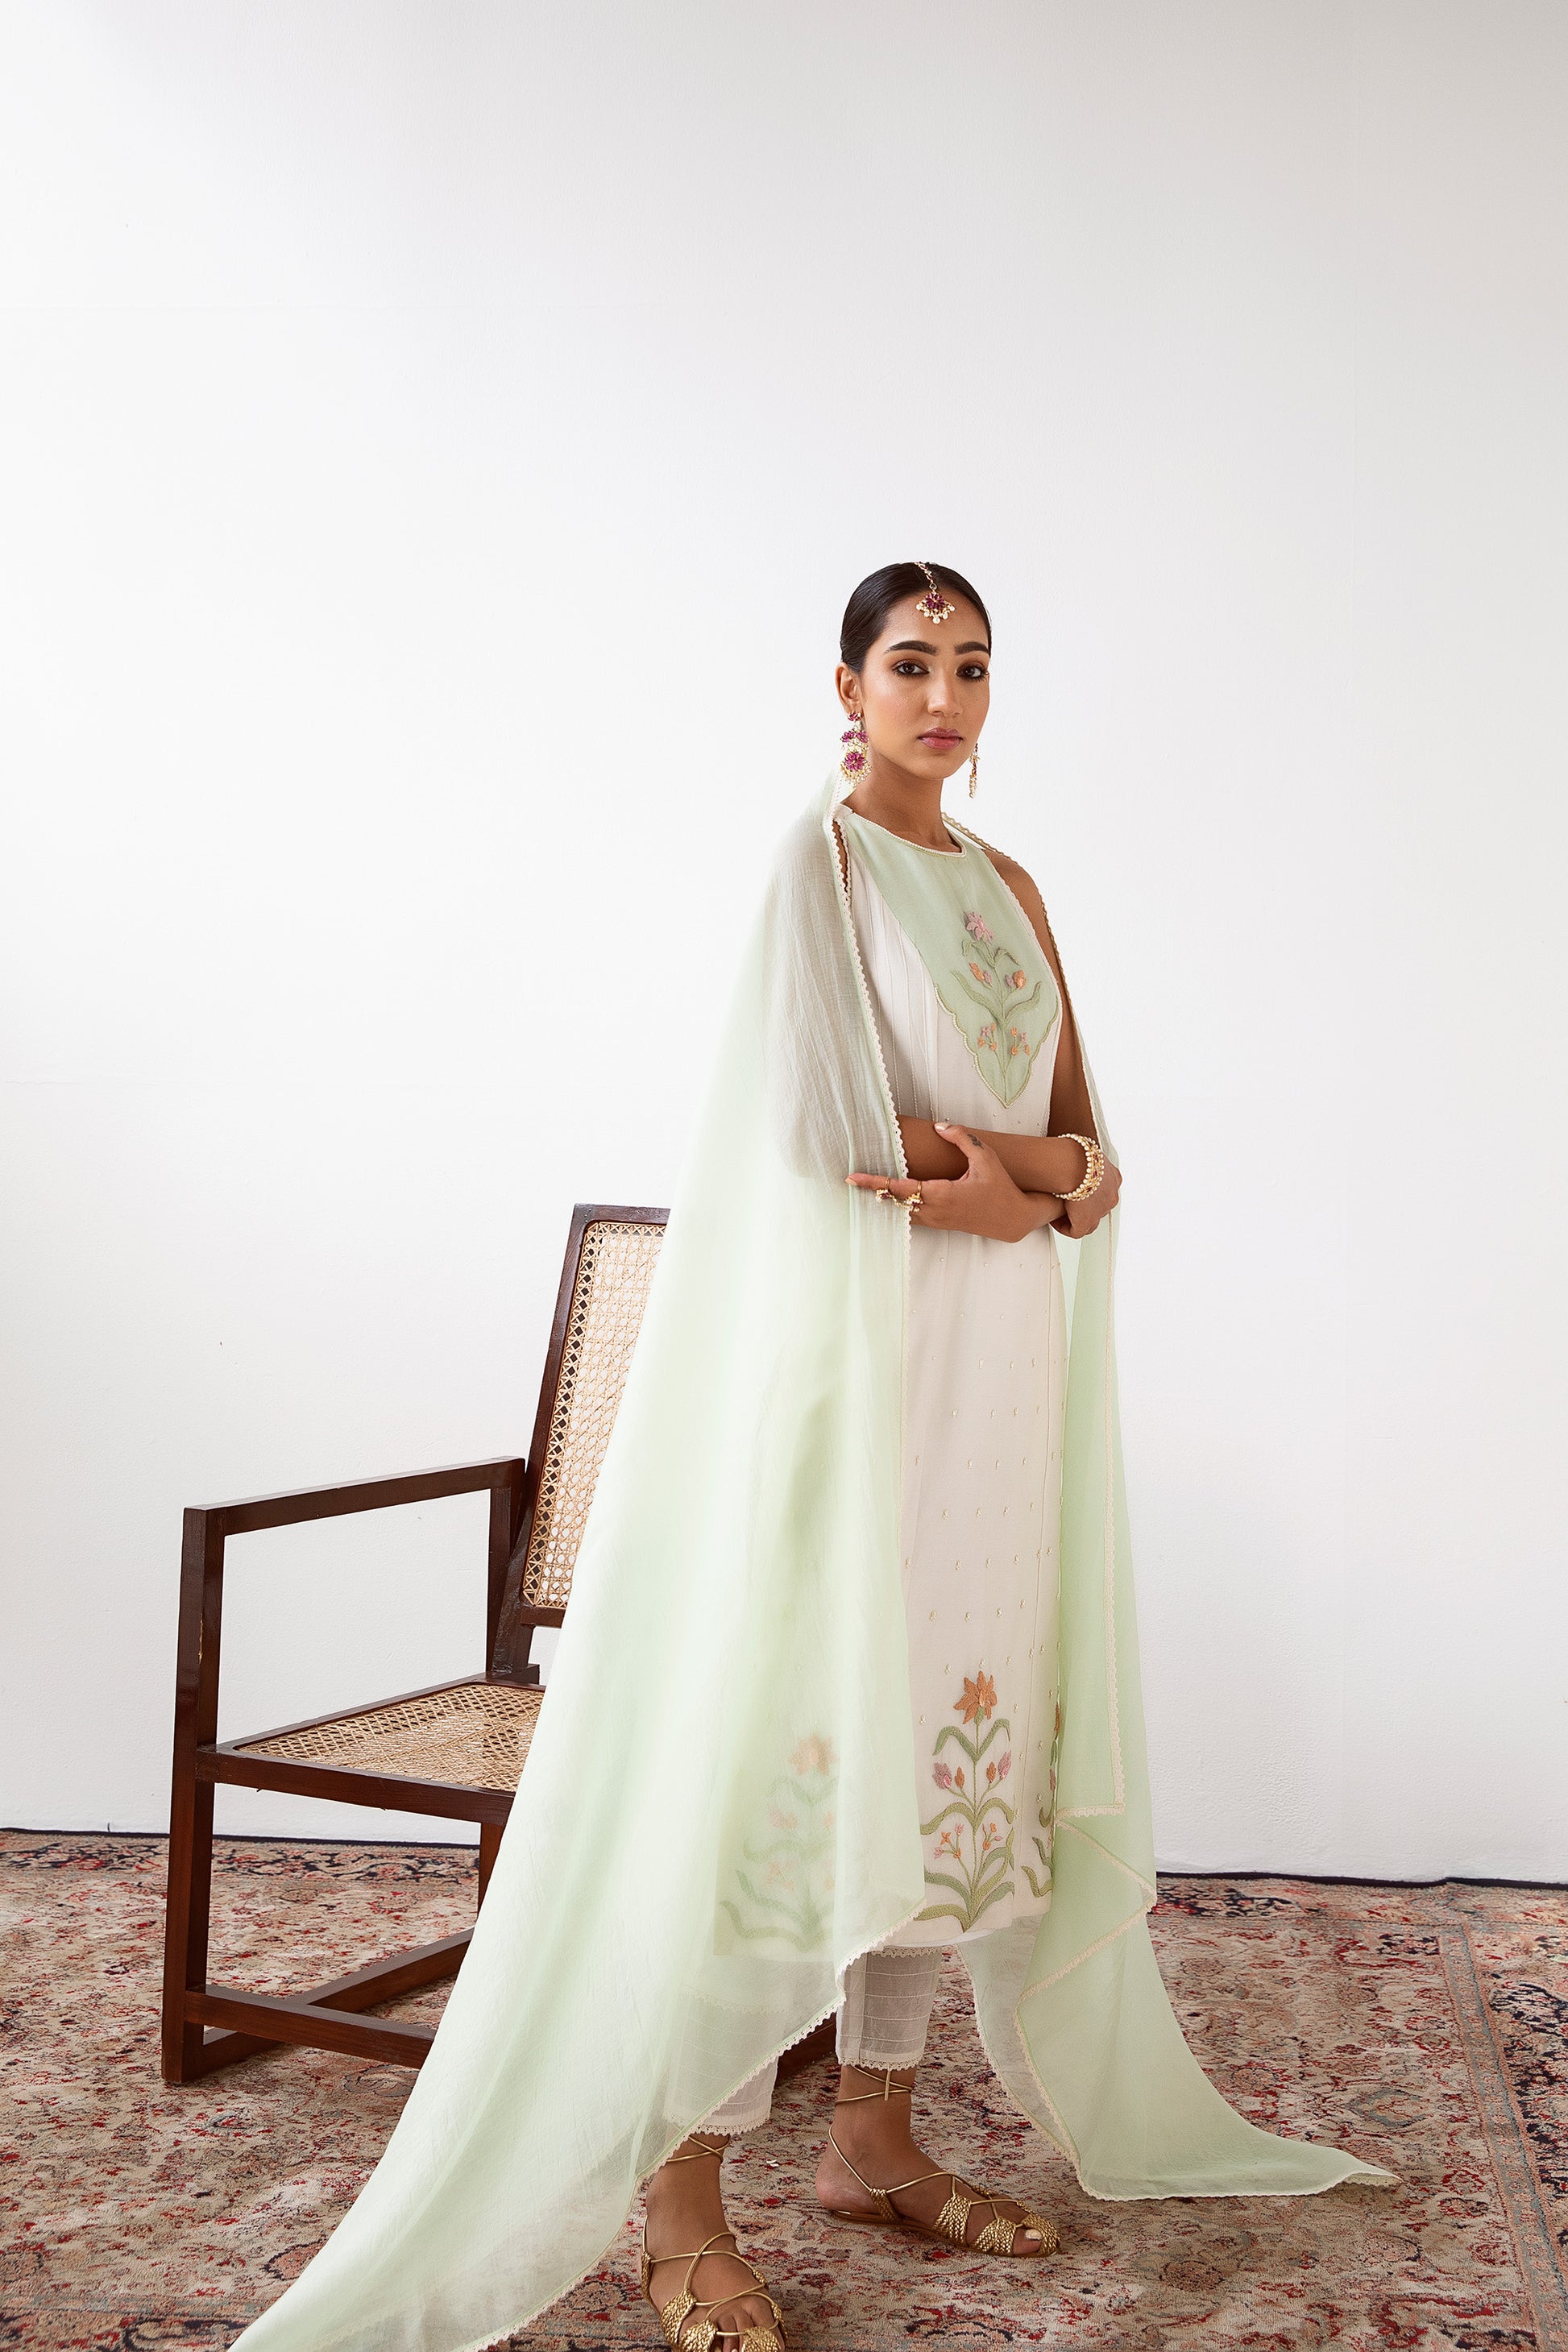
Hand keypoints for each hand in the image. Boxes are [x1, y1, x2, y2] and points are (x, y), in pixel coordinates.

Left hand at [848, 1124, 1052, 1243]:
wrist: (1014, 1219)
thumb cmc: (1001, 1187)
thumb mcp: (986, 1158)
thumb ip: (962, 1138)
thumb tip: (939, 1125)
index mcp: (942, 1194)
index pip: (900, 1188)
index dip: (875, 1182)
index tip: (853, 1177)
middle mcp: (934, 1210)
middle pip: (893, 1201)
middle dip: (871, 1190)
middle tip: (849, 1178)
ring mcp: (936, 1220)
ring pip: (900, 1211)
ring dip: (883, 1198)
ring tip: (864, 1185)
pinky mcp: (939, 1224)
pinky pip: (911, 1216)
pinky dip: (897, 1206)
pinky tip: (888, 1196)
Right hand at [1053, 1157, 1121, 1237]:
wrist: (1073, 1164)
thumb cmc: (1076, 1153)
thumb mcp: (1085, 1152)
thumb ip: (1084, 1159)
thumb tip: (1072, 1154)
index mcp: (1113, 1177)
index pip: (1103, 1190)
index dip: (1087, 1191)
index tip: (1073, 1188)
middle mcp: (1111, 1196)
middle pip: (1097, 1207)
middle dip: (1082, 1206)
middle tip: (1065, 1201)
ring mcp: (1100, 1211)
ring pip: (1088, 1221)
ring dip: (1073, 1217)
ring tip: (1058, 1211)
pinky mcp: (1086, 1223)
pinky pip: (1075, 1231)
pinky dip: (1063, 1226)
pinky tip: (1053, 1218)